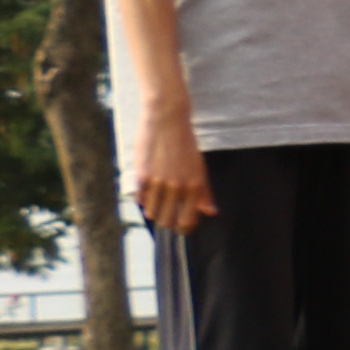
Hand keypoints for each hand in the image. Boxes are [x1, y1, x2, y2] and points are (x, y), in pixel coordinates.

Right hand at [127, 99, 213, 235]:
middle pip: (168, 221)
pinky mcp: (141, 176)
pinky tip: (148, 190)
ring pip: (152, 213)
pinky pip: (140, 199)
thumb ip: (204, 192)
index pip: (188, 220)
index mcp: (195, 186)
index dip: (184, 228)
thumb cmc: (185, 146)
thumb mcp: (200, 168)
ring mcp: (158, 183)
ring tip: (157, 202)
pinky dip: (143, 198)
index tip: (181, 227)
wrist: (167, 122)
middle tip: (167, 217)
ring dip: (154, 211)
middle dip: (168, 222)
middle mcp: (177, 187)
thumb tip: (209, 212)